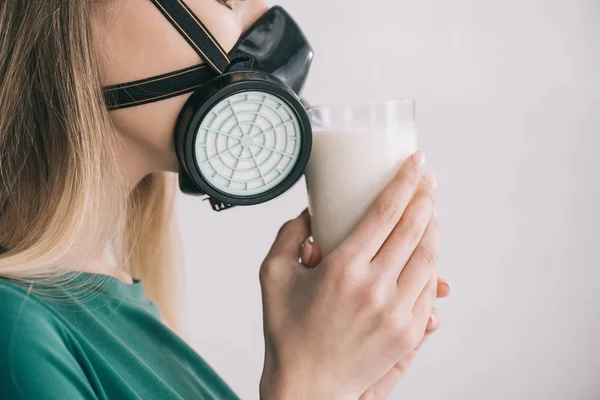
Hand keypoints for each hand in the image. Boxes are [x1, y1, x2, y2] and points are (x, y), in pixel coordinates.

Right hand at [259, 152, 438, 399]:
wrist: (308, 387)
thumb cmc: (287, 333)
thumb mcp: (273, 276)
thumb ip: (288, 236)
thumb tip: (311, 214)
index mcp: (342, 270)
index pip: (386, 213)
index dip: (405, 181)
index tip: (416, 162)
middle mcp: (375, 289)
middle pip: (415, 230)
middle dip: (426, 197)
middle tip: (427, 180)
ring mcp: (396, 313)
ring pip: (429, 258)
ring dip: (434, 228)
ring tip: (430, 211)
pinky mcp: (407, 332)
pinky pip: (429, 289)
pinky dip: (432, 264)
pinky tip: (427, 252)